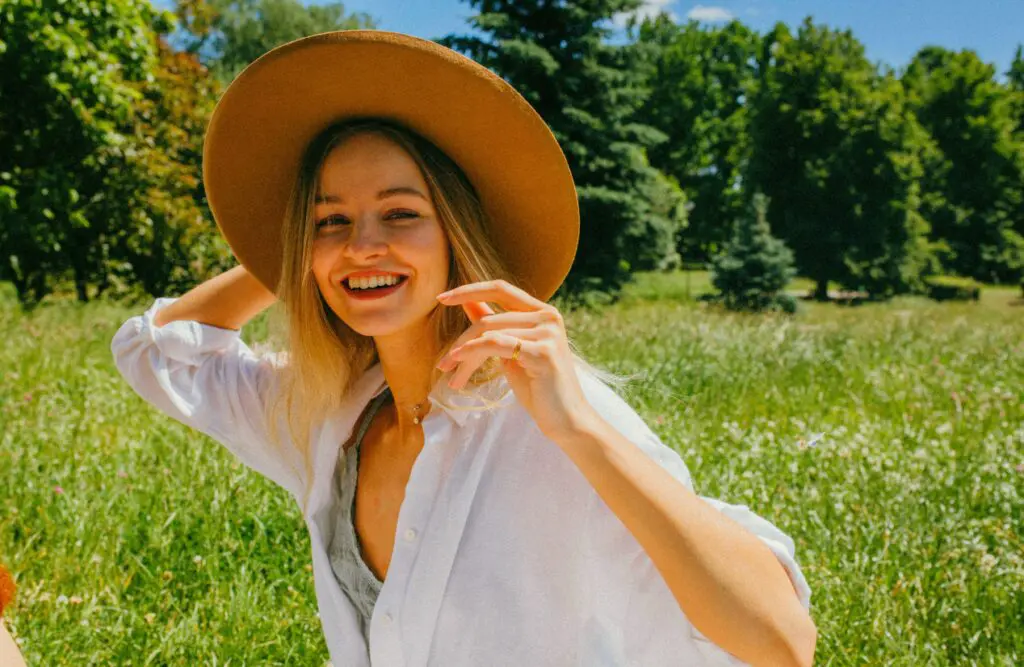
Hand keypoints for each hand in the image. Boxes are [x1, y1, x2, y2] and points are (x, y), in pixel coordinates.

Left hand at [435, 280, 597, 440]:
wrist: (566, 420)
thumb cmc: (538, 388)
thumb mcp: (510, 352)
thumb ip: (494, 326)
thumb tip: (468, 302)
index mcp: (542, 312)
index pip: (500, 288)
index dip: (469, 290)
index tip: (441, 297)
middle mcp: (548, 317)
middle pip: (489, 319)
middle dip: (460, 342)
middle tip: (443, 365)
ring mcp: (548, 333)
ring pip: (489, 333)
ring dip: (462, 355)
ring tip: (449, 375)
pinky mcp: (543, 352)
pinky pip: (496, 345)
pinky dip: (471, 353)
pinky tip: (458, 365)